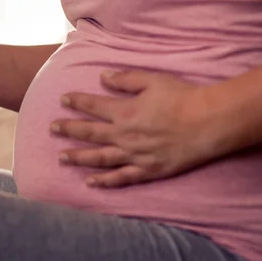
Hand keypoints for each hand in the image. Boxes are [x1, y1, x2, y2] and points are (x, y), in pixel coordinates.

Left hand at [51, 70, 221, 187]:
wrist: (209, 123)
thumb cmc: (182, 98)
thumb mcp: (152, 80)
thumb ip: (125, 79)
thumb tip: (102, 77)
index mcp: (124, 112)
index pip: (93, 106)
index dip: (76, 102)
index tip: (62, 99)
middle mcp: (124, 136)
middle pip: (90, 133)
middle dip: (68, 130)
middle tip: (51, 128)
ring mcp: (134, 155)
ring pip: (99, 158)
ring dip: (78, 158)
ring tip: (61, 158)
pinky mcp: (148, 170)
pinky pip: (122, 178)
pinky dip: (105, 181)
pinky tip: (90, 182)